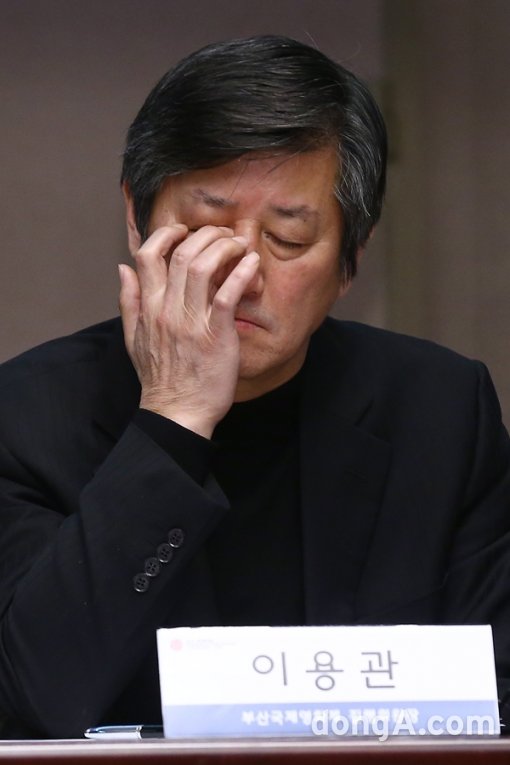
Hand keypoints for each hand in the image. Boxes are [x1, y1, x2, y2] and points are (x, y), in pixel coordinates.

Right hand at [119, 224, 259, 437]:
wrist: (178, 413)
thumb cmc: (160, 378)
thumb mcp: (133, 339)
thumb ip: (129, 301)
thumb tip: (122, 268)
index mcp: (148, 308)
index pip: (147, 255)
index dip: (166, 234)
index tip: (184, 231)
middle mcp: (167, 310)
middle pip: (180, 253)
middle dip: (204, 235)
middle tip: (221, 234)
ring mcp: (191, 322)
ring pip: (203, 266)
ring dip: (223, 247)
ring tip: (237, 245)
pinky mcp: (216, 334)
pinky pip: (228, 294)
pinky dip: (241, 272)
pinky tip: (251, 263)